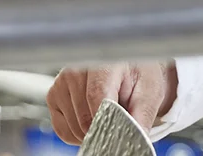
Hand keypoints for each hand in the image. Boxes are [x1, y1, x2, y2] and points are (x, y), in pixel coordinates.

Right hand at [46, 62, 177, 144]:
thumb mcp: (149, 92)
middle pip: (85, 118)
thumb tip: (138, 138)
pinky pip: (62, 130)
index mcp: (103, 64)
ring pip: (73, 128)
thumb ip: (142, 115)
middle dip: (103, 129)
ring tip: (107, 115)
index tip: (119, 132)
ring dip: (91, 132)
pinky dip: (78, 134)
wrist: (128, 67)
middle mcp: (77, 70)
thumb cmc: (138, 77)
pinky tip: (92, 120)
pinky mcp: (53, 96)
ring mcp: (62, 83)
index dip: (109, 122)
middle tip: (119, 121)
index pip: (98, 100)